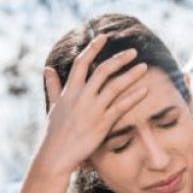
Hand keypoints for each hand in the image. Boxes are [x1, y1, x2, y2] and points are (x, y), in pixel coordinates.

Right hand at [37, 33, 149, 177]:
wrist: (56, 155)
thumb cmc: (54, 133)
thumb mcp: (53, 106)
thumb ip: (53, 85)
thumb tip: (47, 69)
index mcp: (70, 91)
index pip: (82, 63)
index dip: (93, 48)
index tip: (103, 37)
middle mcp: (81, 98)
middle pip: (102, 71)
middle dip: (119, 59)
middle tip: (134, 52)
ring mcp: (92, 111)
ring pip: (115, 86)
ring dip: (131, 75)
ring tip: (144, 67)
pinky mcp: (102, 124)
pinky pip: (121, 107)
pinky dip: (133, 97)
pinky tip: (145, 90)